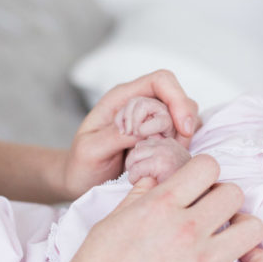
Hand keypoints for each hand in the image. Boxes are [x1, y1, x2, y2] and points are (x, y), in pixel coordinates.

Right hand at [0, 155, 262, 261]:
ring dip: (245, 228)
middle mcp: (185, 229)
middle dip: (224, 198)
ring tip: (228, 237)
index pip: (207, 166)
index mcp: (158, 206)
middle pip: (234, 193)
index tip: (197, 188)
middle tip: (210, 213)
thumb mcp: (107, 225)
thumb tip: (154, 180)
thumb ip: (137, 198)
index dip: (205, 173)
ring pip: (254, 227)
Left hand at [61, 70, 199, 199]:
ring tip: (166, 155)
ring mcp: (151, 122)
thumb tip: (143, 132)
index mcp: (122, 98)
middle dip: (180, 123)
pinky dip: (181, 147)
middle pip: (176, 99)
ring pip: (182, 118)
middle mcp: (140, 105)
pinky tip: (168, 160)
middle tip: (170, 147)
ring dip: (181, 137)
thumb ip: (114, 137)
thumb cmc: (81, 164)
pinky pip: (180, 135)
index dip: (177, 98)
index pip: (160, 81)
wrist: (80, 180)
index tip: (182, 126)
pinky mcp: (158, 138)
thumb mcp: (90, 150)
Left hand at [125, 136, 190, 183]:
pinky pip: (136, 169)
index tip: (146, 171)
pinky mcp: (160, 164)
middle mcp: (169, 145)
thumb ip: (156, 155)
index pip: (144, 144)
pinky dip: (134, 179)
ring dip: (133, 171)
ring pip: (133, 157)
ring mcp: (165, 152)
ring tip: (142, 181)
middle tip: (140, 178)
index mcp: (171, 143)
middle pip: (137, 148)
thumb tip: (139, 147)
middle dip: (134, 164)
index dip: (140, 159)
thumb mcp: (169, 165)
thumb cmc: (176, 186)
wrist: (191, 199)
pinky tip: (144, 185)